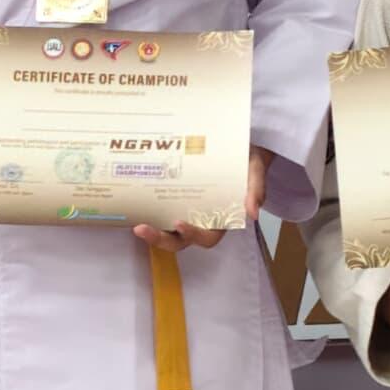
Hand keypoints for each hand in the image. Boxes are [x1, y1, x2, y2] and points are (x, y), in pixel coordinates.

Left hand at [136, 147, 270, 254]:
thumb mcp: (254, 171)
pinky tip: (134, 207)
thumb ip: (255, 190)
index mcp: (221, 220)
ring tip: (135, 225)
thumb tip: (253, 212)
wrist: (240, 148)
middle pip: (180, 241)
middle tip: (142, 228)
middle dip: (160, 239)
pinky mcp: (175, 200)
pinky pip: (161, 213)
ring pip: (167, 232)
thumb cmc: (246, 162)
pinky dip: (148, 213)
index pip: (206, 237)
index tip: (179, 223)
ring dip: (151, 232)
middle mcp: (201, 221)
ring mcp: (186, 212)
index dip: (192, 234)